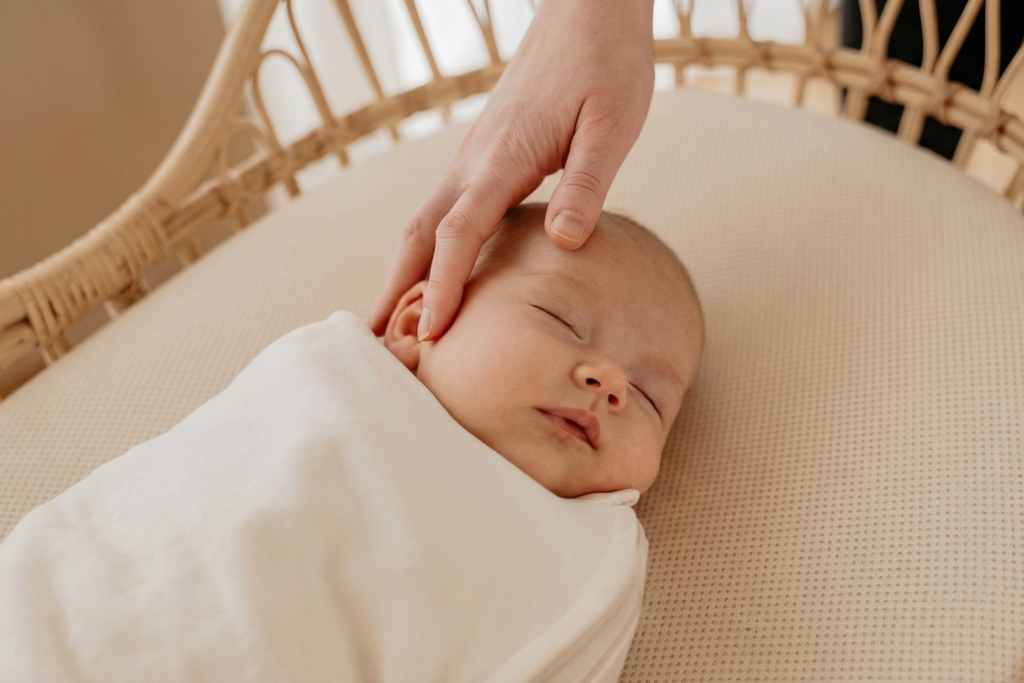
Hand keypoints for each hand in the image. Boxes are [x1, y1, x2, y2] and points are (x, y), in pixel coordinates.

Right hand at [368, 0, 654, 339]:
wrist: (587, 11)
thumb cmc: (606, 64)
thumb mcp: (612, 125)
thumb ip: (586, 184)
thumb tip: (562, 243)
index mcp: (502, 159)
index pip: (458, 234)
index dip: (441, 286)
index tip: (429, 334)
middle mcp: (475, 161)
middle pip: (418, 233)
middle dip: (396, 288)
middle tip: (377, 342)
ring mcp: (474, 157)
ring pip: (423, 221)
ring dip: (405, 270)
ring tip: (393, 320)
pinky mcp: (484, 154)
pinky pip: (442, 209)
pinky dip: (426, 248)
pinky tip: (434, 271)